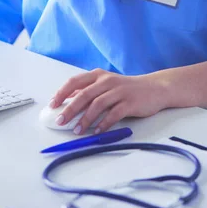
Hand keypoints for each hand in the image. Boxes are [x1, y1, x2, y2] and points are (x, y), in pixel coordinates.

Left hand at [50, 68, 168, 134]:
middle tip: (60, 121)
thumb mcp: (106, 85)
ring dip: (85, 119)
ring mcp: (119, 91)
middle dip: (70, 109)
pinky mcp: (130, 102)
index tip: (52, 105)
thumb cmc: (126, 89)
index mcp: (98, 75)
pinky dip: (103, 124)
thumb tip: (68, 101)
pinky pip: (114, 114)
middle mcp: (107, 81)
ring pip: (97, 105)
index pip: (75, 81)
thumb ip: (89, 91)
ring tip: (77, 130)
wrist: (154, 88)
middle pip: (84, 95)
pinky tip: (96, 132)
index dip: (62, 93)